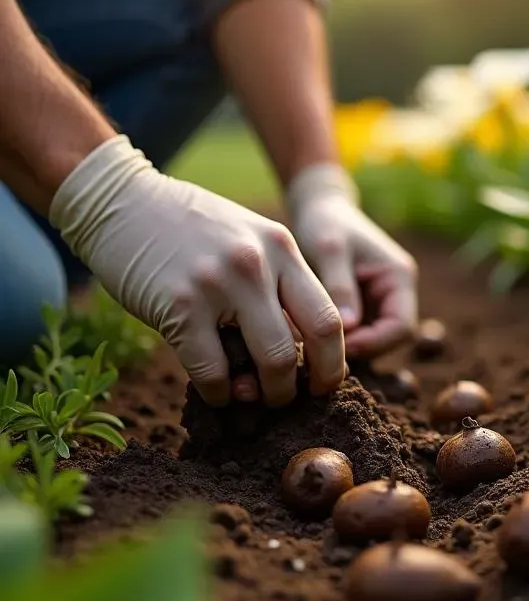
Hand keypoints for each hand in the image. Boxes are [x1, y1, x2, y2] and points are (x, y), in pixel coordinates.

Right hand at [49, 137, 344, 405]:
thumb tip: (297, 353)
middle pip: (314, 338)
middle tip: (289, 398)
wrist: (122, 202)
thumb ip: (275, 283)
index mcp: (282, 247)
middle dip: (306, 381)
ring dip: (266, 393)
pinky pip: (213, 370)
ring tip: (250, 396)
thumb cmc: (188, 230)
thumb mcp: (247, 239)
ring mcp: (221, 283)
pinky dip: (219, 393)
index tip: (326, 382)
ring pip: (271, 361)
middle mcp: (260, 262)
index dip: (334, 358)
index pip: (329, 314)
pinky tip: (214, 391)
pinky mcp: (180, 305)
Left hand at [287, 164, 417, 358]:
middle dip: (361, 348)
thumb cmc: (325, 223)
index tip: (339, 347)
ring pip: (374, 340)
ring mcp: (381, 300)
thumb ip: (340, 286)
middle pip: (391, 339)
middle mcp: (396, 292)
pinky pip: (359, 333)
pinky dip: (341, 340)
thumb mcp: (329, 250)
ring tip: (316, 344)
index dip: (374, 343)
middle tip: (322, 351)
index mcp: (400, 277)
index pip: (402, 327)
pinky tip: (313, 337)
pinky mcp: (363, 305)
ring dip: (350, 347)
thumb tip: (348, 328)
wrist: (319, 208)